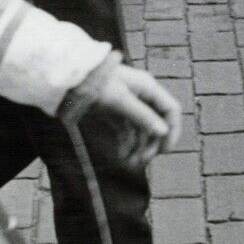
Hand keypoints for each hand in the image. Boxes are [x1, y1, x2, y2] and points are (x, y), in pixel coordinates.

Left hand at [65, 63, 183, 168]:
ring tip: (130, 164)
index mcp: (149, 88)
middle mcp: (143, 96)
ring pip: (142, 130)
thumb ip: (142, 116)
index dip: (172, 130)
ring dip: (139, 147)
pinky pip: (127, 131)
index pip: (171, 110)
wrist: (72, 79)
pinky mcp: (117, 113)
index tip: (165, 151)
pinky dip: (127, 144)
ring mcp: (130, 105)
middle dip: (152, 143)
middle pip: (157, 123)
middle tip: (142, 162)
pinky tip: (122, 157)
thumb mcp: (119, 100)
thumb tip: (163, 132)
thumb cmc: (98, 83)